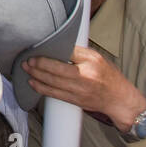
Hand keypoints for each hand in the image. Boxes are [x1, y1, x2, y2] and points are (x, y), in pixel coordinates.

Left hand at [24, 45, 145, 132]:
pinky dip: (42, 88)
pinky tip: (33, 83)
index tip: (36, 50)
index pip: (66, 54)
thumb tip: (56, 45)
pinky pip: (55, 94)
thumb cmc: (108, 76)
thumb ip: (77, 52)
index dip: (49, 53)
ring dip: (36, 76)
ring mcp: (79, 91)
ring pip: (53, 83)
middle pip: (56, 70)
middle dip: (38, 65)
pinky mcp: (75, 101)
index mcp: (90, 63)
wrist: (119, 99)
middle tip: (27, 60)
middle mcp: (85, 77)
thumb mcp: (96, 58)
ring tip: (26, 70)